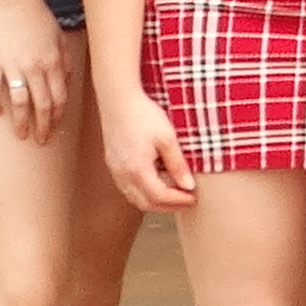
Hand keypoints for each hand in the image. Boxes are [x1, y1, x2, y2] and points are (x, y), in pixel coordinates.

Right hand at [0, 0, 75, 147]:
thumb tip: (67, 79)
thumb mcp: (59, 35)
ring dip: (21, 122)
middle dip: (42, 127)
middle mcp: (34, 67)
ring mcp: (12, 66)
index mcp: (53, 61)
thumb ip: (64, 58)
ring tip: (21, 134)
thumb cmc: (37, 15)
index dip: (57, 116)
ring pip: (19, 103)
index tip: (54, 128)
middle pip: (41, 105)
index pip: (58, 98)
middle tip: (40, 140)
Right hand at [103, 82, 196, 213]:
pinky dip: (142, 192)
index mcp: (137, 170)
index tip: (193, 198)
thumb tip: (188, 185)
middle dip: (167, 206)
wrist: (118, 99)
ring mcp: (115, 171)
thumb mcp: (167, 138)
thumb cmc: (142, 115)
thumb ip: (177, 164)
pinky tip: (154, 183)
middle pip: (146, 203)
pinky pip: (127, 188)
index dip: (178, 200)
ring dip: (154, 201)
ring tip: (172, 194)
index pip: (160, 197)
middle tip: (185, 201)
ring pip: (135, 198)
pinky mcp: (113, 164)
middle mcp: (123, 175)